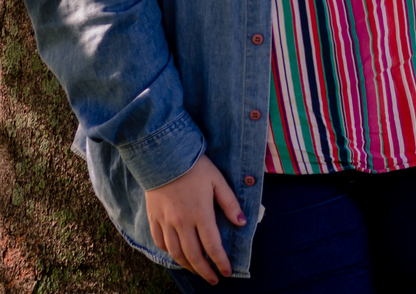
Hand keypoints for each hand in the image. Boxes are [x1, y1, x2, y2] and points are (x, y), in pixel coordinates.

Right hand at [145, 154, 245, 284]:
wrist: (164, 156)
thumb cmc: (196, 167)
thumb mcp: (219, 181)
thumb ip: (230, 203)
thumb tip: (242, 223)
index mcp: (201, 214)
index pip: (213, 246)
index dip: (221, 262)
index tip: (228, 272)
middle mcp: (182, 223)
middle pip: (193, 256)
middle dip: (205, 271)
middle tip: (214, 279)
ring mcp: (165, 222)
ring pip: (175, 253)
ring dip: (188, 265)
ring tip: (197, 270)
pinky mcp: (153, 218)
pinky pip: (160, 242)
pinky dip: (169, 253)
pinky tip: (177, 255)